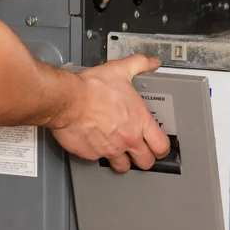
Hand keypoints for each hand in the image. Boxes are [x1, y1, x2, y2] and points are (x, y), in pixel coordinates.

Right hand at [50, 55, 171, 172]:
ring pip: (123, 167)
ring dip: (122, 161)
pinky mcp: (92, 155)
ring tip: (118, 152)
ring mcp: (110, 150)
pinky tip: (96, 144)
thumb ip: (139, 65)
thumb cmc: (92, 88)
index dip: (162, 149)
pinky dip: (98, 154)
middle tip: (139, 152)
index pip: (161, 146)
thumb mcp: (120, 70)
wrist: (68, 100)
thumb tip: (152, 62)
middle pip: (146, 162)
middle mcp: (128, 139)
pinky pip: (99, 160)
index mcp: (139, 121)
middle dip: (144, 158)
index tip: (158, 147)